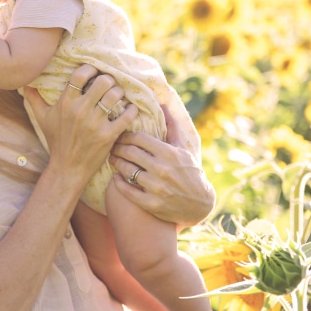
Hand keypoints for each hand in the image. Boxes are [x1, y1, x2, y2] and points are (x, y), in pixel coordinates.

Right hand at [24, 65, 137, 190]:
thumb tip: (23, 82)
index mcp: (66, 103)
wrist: (68, 168)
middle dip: (108, 80)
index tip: (93, 73)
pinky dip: (131, 109)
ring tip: (118, 95)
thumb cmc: (56, 140)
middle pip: (103, 82)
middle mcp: (81, 111)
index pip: (80, 75)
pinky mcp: (108, 135)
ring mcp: (95, 124)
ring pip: (115, 95)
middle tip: (109, 84)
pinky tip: (129, 108)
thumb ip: (33, 98)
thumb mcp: (42, 118)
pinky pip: (126, 115)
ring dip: (119, 93)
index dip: (90, 69)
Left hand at [109, 105, 215, 225]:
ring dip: (116, 163)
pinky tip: (116, 178)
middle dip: (117, 148)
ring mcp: (156, 187)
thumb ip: (171, 127)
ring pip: (126, 170)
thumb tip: (162, 105)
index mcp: (169, 153)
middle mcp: (162, 169)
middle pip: (130, 152)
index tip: (120, 135)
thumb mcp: (183, 149)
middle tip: (111, 146)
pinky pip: (128, 191)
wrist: (199, 204)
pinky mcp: (152, 204)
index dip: (126, 135)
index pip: (139, 138)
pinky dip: (119, 183)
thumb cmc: (190, 172)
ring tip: (112, 159)